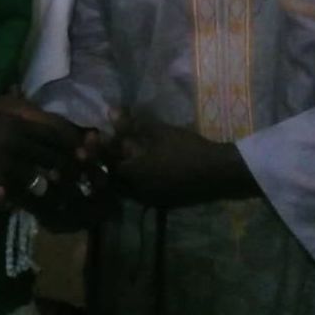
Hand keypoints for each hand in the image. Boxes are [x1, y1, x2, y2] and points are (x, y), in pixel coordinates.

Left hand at [105, 110, 260, 207]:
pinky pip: (140, 193)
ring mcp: (150, 199)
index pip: (105, 163)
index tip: (96, 136)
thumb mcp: (159, 132)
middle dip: (106, 164)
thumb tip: (110, 112)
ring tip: (123, 156)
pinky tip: (141, 167)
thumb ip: (132, 124)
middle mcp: (137, 191)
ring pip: (125, 189)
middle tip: (107, 148)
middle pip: (111, 180)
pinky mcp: (162, 202)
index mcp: (133, 174)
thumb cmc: (186, 148)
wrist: (218, 173)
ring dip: (120, 174)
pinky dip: (135, 181)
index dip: (98, 149)